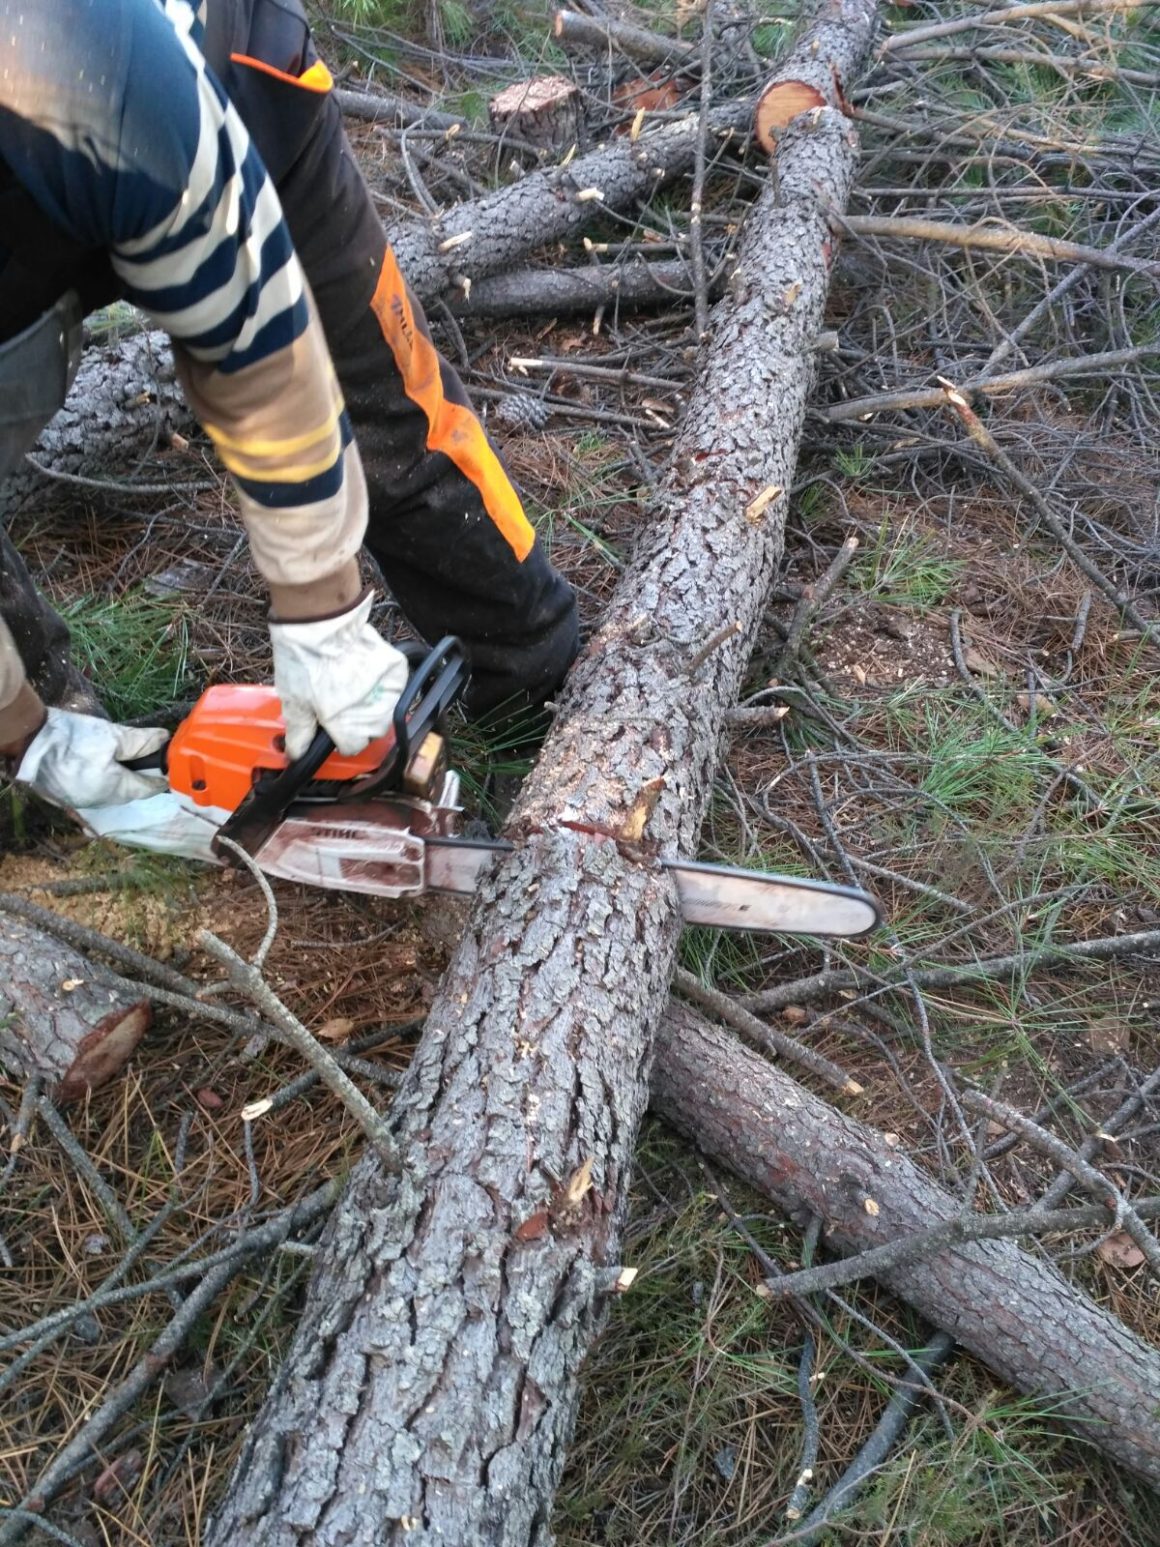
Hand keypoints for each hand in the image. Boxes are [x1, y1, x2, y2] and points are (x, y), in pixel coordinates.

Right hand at [16, 709, 168, 808]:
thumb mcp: (112, 737)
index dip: (160, 776)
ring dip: (122, 777)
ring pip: (112, 791)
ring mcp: (83, 800)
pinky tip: (103, 763)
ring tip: (126, 758)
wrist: (29, 742)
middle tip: (150, 758)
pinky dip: (104, 777)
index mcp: (115, 791)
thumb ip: (140, 741)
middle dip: (141, 776)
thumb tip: (162, 740)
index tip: (169, 766)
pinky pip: (95, 788)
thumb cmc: (73, 740)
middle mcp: (101, 802)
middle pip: (130, 790)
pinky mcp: (68, 794)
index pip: (148, 788)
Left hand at [269, 591, 410, 758]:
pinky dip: (382, 685)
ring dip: (372, 705)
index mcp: (345, 724)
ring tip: (352, 687)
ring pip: (386, 711)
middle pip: (372, 731)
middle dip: (357, 721)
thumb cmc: (304, 658)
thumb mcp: (293, 699)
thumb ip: (300, 732)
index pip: (351, 746)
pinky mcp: (396, 668)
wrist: (320, 620)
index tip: (330, 724)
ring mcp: (387, 689)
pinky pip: (394, 688)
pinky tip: (365, 675)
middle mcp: (372, 711)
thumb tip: (298, 753)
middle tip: (339, 703)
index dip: (338, 736)